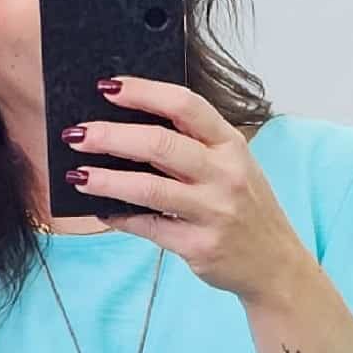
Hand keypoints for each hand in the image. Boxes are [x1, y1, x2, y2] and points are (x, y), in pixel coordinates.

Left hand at [64, 77, 312, 303]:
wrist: (275, 265)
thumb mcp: (234, 166)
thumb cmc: (245, 208)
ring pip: (149, 188)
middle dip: (112, 136)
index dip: (143, 92)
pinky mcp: (199, 246)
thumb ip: (194, 146)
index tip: (107, 87)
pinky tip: (102, 210)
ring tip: (78, 175)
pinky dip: (120, 217)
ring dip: (107, 180)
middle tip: (77, 134)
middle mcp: (225, 174)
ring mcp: (213, 212)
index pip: (185, 106)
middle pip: (160, 145)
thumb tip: (130, 129)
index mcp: (231, 145)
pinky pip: (149, 227)